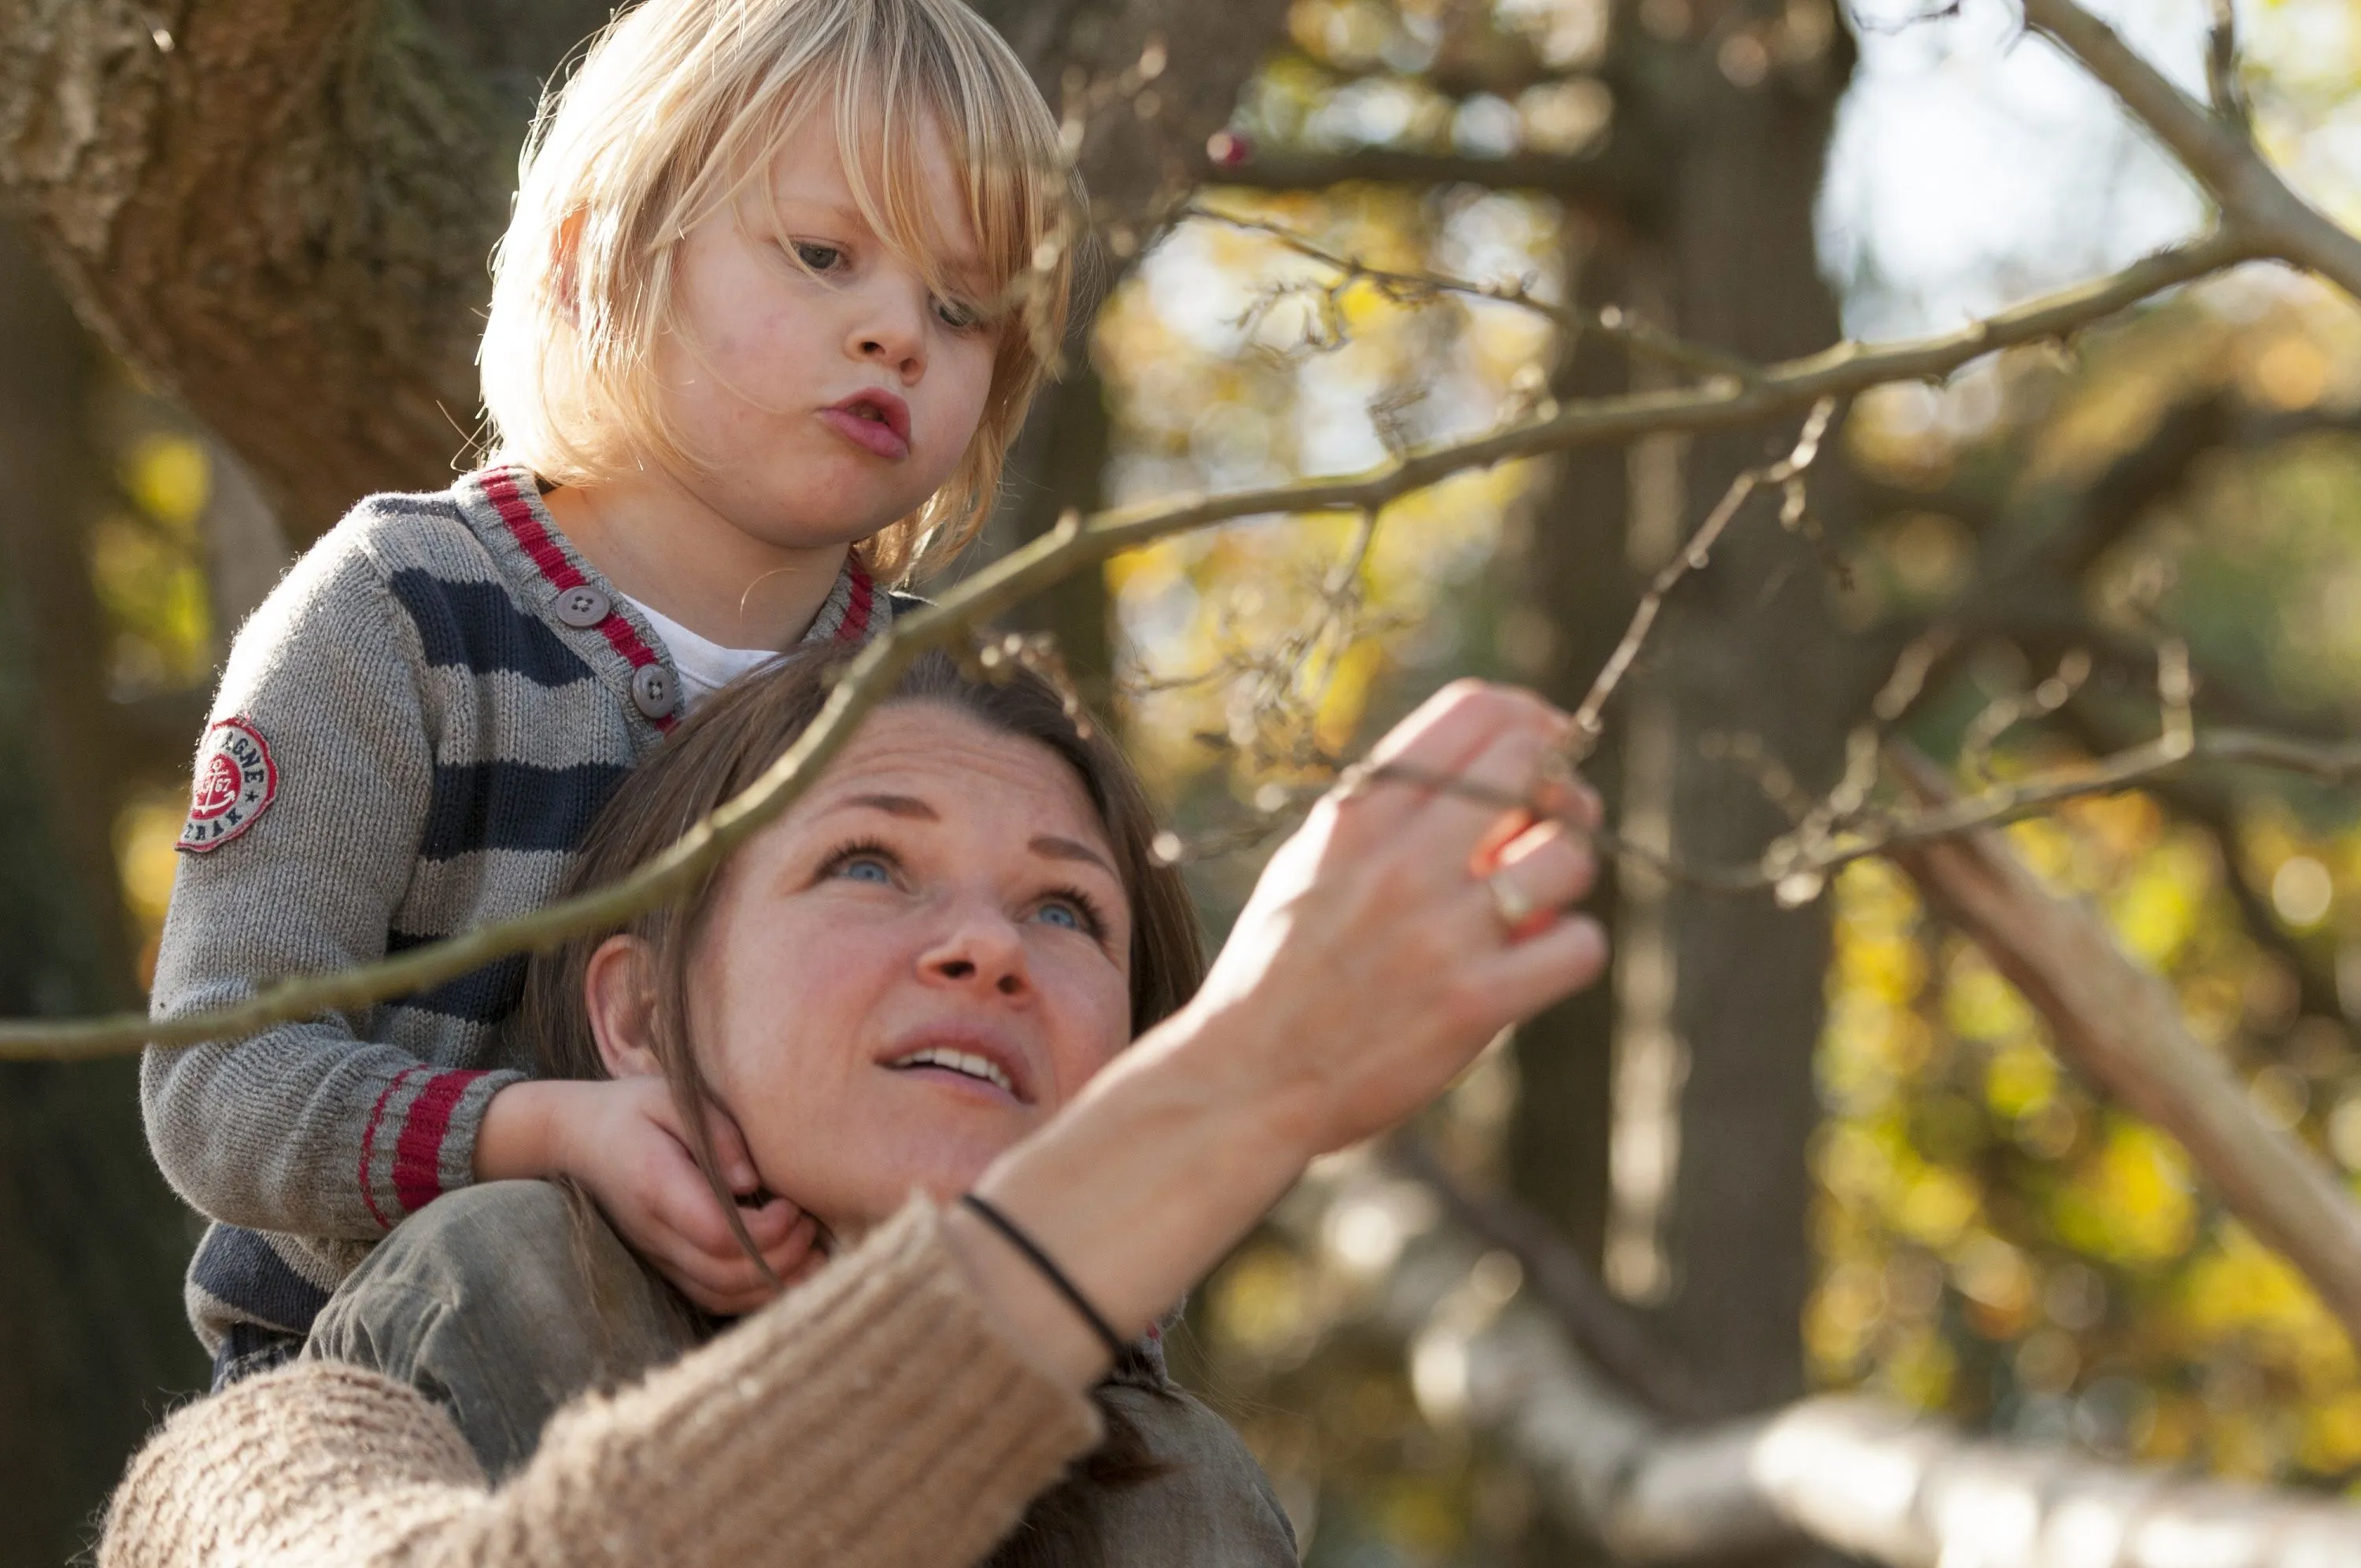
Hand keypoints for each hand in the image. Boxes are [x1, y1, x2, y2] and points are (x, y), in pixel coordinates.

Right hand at [539, 1078, 824, 1312]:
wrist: (577, 1139)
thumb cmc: (633, 1110)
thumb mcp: (672, 1097)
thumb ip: (716, 1132)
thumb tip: (750, 1179)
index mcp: (658, 1186)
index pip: (718, 1233)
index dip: (767, 1230)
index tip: (793, 1203)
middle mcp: (656, 1233)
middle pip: (726, 1274)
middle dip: (783, 1256)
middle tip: (812, 1224)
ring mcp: (658, 1255)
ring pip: (721, 1294)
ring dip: (775, 1283)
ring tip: (814, 1253)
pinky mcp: (666, 1264)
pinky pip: (711, 1296)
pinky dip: (753, 1295)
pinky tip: (788, 1271)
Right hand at [1180, 679, 1607, 1156]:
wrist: (1245, 1079)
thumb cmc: (1280, 968)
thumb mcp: (1312, 861)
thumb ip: (1389, 813)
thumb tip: (1490, 769)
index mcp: (1357, 814)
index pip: (1473, 710)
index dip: (1529, 718)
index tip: (1545, 744)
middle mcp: (1400, 860)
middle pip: (1534, 762)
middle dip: (1563, 787)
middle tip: (1556, 825)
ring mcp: (1441, 932)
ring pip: (1571, 855)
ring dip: (1568, 874)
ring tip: (1534, 904)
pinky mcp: (1475, 1003)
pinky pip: (1579, 946)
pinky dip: (1569, 950)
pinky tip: (1533, 964)